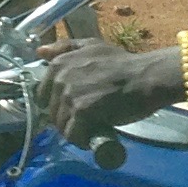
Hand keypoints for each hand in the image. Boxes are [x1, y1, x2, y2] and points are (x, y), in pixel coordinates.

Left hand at [39, 42, 180, 141]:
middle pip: (52, 112)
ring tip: (93, 127)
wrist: (147, 77)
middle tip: (89, 119)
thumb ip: (66, 47)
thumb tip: (40, 51)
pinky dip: (83, 140)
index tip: (76, 107)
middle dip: (68, 119)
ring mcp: (70, 95)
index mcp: (59, 64)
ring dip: (75, 131)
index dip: (59, 104)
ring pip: (61, 125)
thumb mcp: (93, 47)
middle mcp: (60, 78)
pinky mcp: (82, 112)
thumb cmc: (123, 64)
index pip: (43, 94)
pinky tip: (95, 135)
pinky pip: (73, 134)